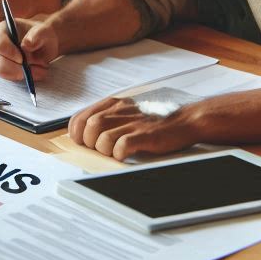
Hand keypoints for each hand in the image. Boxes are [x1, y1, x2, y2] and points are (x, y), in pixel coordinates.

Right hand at [0, 17, 57, 81]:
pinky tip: (37, 71)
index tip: (23, 60)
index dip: (10, 54)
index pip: (0, 45)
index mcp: (2, 30)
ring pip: (5, 73)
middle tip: (39, 67)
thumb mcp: (46, 30)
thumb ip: (38, 35)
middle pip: (0, 64)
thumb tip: (26, 45)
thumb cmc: (43, 34)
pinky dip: (25, 77)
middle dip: (20, 69)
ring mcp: (0, 58)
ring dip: (24, 74)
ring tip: (41, 68)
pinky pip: (11, 78)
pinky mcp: (5, 69)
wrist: (46, 42)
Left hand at [68, 96, 199, 160]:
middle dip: (89, 142)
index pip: (82, 116)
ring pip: (102, 137)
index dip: (76, 131)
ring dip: (103, 149)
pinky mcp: (145, 135)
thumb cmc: (154, 121)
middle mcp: (121, 111)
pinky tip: (125, 155)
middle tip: (99, 149)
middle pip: (90, 126)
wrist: (184, 121)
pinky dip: (119, 154)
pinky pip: (122, 146)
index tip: (79, 141)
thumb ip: (108, 118)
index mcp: (114, 104)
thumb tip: (86, 133)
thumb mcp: (127, 114)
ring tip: (112, 153)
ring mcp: (133, 123)